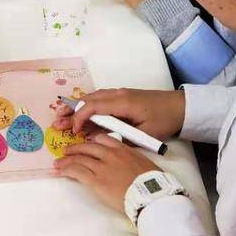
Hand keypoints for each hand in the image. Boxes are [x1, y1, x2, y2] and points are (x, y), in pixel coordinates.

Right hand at [55, 87, 184, 140]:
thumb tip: (102, 141)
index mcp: (122, 102)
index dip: (80, 118)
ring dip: (76, 107)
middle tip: (56, 120)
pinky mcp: (121, 97)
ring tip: (61, 115)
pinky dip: (86, 105)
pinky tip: (79, 112)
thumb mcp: (145, 134)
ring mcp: (118, 93)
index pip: (94, 107)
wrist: (179, 107)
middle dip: (71, 110)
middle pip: (88, 99)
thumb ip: (122, 137)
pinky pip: (99, 98)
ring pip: (92, 97)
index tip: (74, 132)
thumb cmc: (164, 121)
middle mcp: (117, 94)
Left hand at [55, 133, 160, 211]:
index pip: (103, 140)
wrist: (150, 194)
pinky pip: (76, 171)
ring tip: (58, 162)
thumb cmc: (153, 183)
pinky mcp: (96, 180)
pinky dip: (66, 170)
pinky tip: (59, 171)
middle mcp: (110, 155)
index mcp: (124, 150)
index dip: (92, 142)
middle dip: (75, 149)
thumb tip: (131, 165)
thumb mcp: (145, 164)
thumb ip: (133, 160)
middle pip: (88, 147)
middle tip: (67, 151)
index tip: (87, 144)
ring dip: (67, 160)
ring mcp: (102, 167)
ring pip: (79, 159)